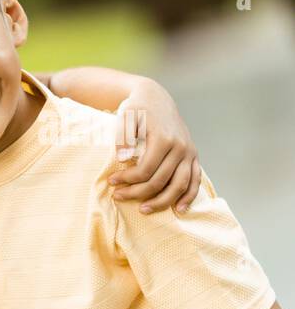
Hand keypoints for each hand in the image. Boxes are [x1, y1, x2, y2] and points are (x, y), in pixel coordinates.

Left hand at [109, 80, 200, 214]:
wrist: (154, 98)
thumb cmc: (136, 109)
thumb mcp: (124, 118)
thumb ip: (123, 137)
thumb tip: (123, 159)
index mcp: (163, 139)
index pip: (145, 170)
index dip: (127, 180)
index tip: (111, 182)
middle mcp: (180, 147)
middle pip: (160, 181)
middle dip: (137, 193)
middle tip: (118, 196)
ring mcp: (189, 152)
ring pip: (180, 185)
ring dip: (162, 201)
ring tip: (143, 210)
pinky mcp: (193, 155)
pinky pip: (195, 180)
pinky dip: (189, 196)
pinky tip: (178, 209)